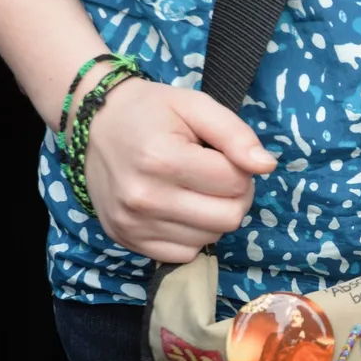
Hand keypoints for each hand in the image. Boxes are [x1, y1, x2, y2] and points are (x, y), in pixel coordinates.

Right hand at [83, 78, 275, 262]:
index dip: (240, 167)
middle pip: (229, 217)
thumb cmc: (150, 112)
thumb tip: (266, 166)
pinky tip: (178, 207)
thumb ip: (236, 134)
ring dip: (213, 215)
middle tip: (216, 175)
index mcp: (162, 159)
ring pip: (210, 238)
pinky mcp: (128, 240)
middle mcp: (144, 197)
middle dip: (234, 195)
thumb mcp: (196, 106)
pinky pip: (185, 254)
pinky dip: (191, 234)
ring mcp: (133, 224)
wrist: (93, 124)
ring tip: (193, 188)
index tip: (221, 155)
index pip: (237, 183)